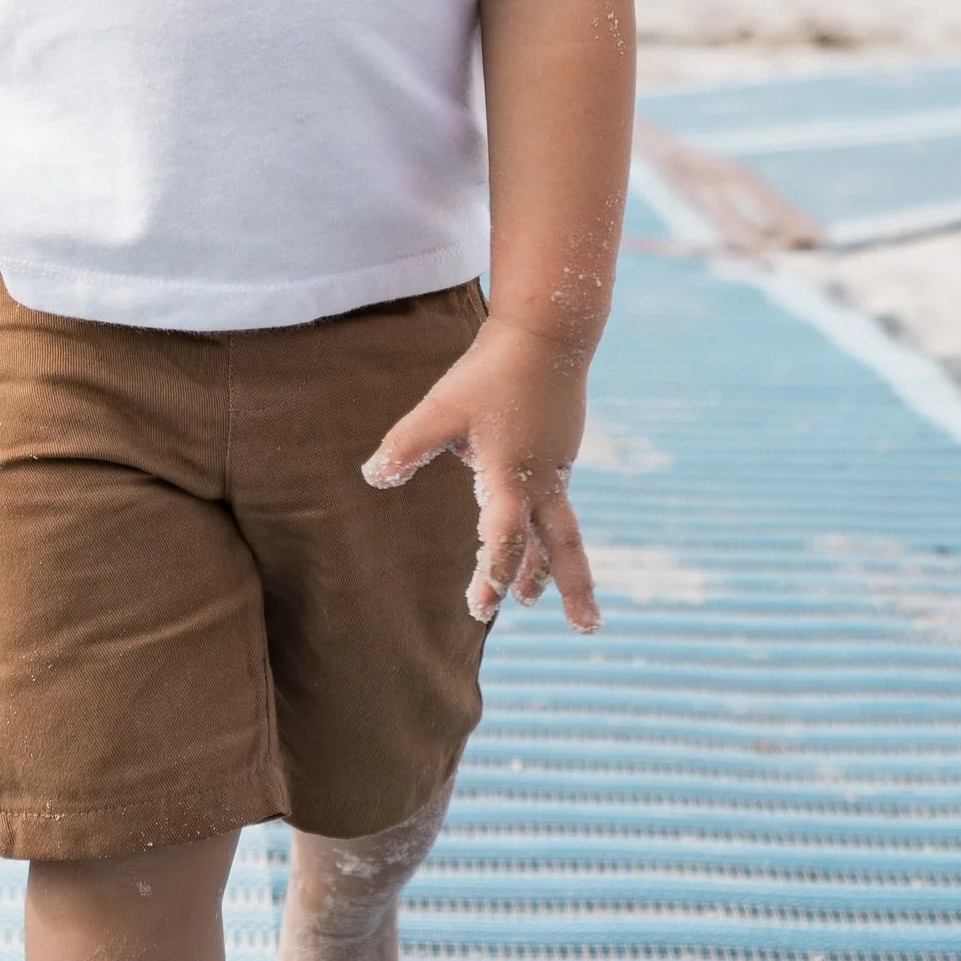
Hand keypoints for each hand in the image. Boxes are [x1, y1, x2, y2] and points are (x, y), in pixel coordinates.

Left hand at [361, 316, 600, 633]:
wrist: (548, 332)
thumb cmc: (490, 372)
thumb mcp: (442, 408)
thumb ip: (407, 445)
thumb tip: (373, 477)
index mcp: (512, 478)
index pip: (504, 542)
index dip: (491, 576)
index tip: (481, 608)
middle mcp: (542, 480)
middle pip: (564, 546)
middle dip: (574, 587)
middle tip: (587, 629)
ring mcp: (556, 464)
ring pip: (559, 525)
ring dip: (552, 562)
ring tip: (538, 595)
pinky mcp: (560, 448)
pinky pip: (555, 498)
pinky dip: (547, 525)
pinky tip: (533, 524)